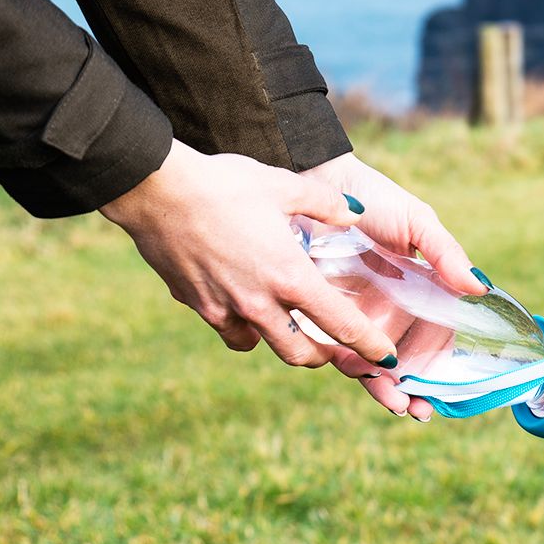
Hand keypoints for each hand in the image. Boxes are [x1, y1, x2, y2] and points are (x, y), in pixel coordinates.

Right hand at [101, 139, 398, 372]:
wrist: (156, 191)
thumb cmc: (225, 184)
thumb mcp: (285, 186)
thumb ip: (327, 204)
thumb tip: (356, 211)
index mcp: (290, 276)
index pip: (342, 325)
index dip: (369, 346)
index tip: (387, 359)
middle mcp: (260, 302)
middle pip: (302, 353)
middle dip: (325, 356)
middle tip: (337, 348)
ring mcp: (225, 308)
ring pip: (263, 346)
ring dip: (284, 345)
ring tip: (294, 332)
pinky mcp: (196, 304)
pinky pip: (229, 330)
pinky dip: (244, 329)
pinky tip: (249, 310)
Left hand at [302, 151, 484, 419]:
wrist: (314, 178)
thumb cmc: (370, 197)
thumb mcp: (417, 222)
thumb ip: (446, 254)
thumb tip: (482, 287)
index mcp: (416, 290)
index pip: (435, 335)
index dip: (442, 363)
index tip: (449, 385)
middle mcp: (387, 308)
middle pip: (405, 357)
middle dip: (415, 387)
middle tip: (420, 408)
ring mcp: (353, 313)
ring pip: (371, 360)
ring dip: (386, 387)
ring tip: (397, 403)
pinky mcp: (317, 312)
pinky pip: (334, 346)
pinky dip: (350, 367)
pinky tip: (364, 379)